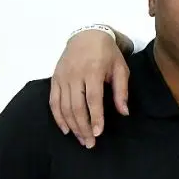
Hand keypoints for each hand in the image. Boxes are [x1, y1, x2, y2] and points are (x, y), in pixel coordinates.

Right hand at [49, 29, 129, 147]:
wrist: (87, 35)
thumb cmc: (108, 53)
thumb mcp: (120, 68)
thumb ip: (121, 90)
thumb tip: (124, 112)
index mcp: (93, 70)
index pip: (92, 98)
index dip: (95, 117)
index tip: (98, 133)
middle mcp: (75, 74)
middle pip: (76, 106)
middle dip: (83, 127)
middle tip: (90, 143)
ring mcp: (62, 77)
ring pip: (64, 106)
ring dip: (72, 126)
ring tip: (81, 139)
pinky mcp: (55, 79)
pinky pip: (53, 102)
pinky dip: (58, 117)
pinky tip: (66, 129)